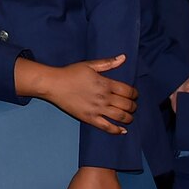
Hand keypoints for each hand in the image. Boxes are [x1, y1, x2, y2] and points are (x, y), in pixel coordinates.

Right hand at [21, 55, 136, 133]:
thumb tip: (123, 58)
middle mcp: (104, 97)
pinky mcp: (89, 118)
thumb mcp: (90, 65)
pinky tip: (122, 130)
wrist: (53, 84)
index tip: (134, 95)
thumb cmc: (71, 73)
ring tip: (129, 117)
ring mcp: (97, 109)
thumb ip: (108, 63)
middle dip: (133, 106)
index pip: (128, 91)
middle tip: (132, 106)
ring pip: (120, 116)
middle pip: (127, 105)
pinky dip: (117, 130)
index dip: (135, 94)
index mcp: (105, 84)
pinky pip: (107, 126)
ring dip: (129, 118)